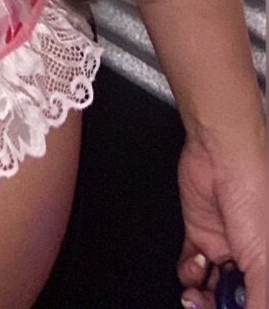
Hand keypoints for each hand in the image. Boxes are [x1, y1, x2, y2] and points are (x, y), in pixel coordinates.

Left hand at [176, 122, 266, 308]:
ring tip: (196, 293)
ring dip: (200, 295)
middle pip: (232, 297)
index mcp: (268, 264)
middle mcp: (249, 257)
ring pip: (210, 285)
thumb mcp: (263, 261)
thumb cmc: (255, 195)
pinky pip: (192, 264)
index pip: (255, 299)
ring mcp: (225, 245)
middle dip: (217, 306)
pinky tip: (194, 264)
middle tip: (207, 304)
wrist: (221, 155)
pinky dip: (188, 271)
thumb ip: (259, 298)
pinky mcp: (200, 231)